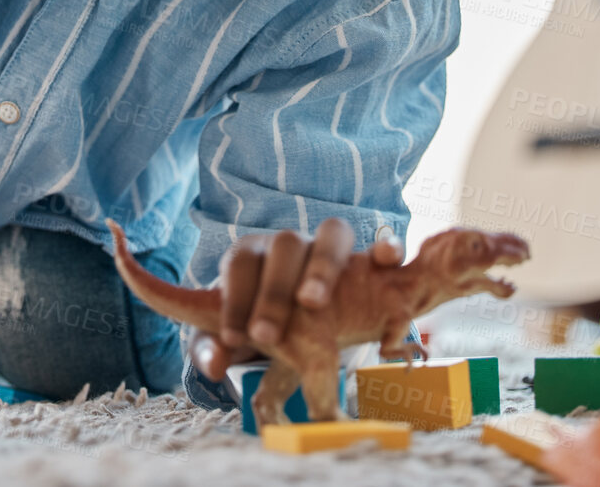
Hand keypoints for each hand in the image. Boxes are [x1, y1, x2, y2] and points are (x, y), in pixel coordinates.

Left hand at [187, 218, 405, 383]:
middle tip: (265, 335)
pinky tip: (387, 261)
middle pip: (284, 244)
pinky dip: (387, 246)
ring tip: (312, 303)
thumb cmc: (258, 323)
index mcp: (254, 255)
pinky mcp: (368, 261)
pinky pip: (383, 243)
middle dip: (273, 290)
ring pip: (332, 233)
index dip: (235, 297)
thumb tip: (212, 366)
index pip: (240, 261)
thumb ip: (213, 347)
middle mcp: (291, 244)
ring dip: (322, 266)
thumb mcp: (231, 337)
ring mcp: (330, 248)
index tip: (234, 338)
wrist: (295, 318)